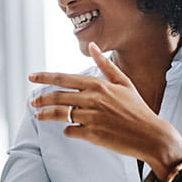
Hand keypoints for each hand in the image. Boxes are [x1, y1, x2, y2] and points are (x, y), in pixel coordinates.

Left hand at [29, 42, 181, 176]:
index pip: (64, 78)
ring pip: (60, 114)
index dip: (44, 77)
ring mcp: (92, 117)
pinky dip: (68, 130)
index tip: (31, 77)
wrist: (151, 135)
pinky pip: (70, 131)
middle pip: (57, 96)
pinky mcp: (92, 134)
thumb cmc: (137, 108)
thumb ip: (105, 65)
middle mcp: (93, 99)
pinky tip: (70, 130)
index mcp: (99, 85)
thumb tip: (92, 45)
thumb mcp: (124, 83)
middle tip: (33, 102)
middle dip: (41, 99)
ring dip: (46, 115)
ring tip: (39, 116)